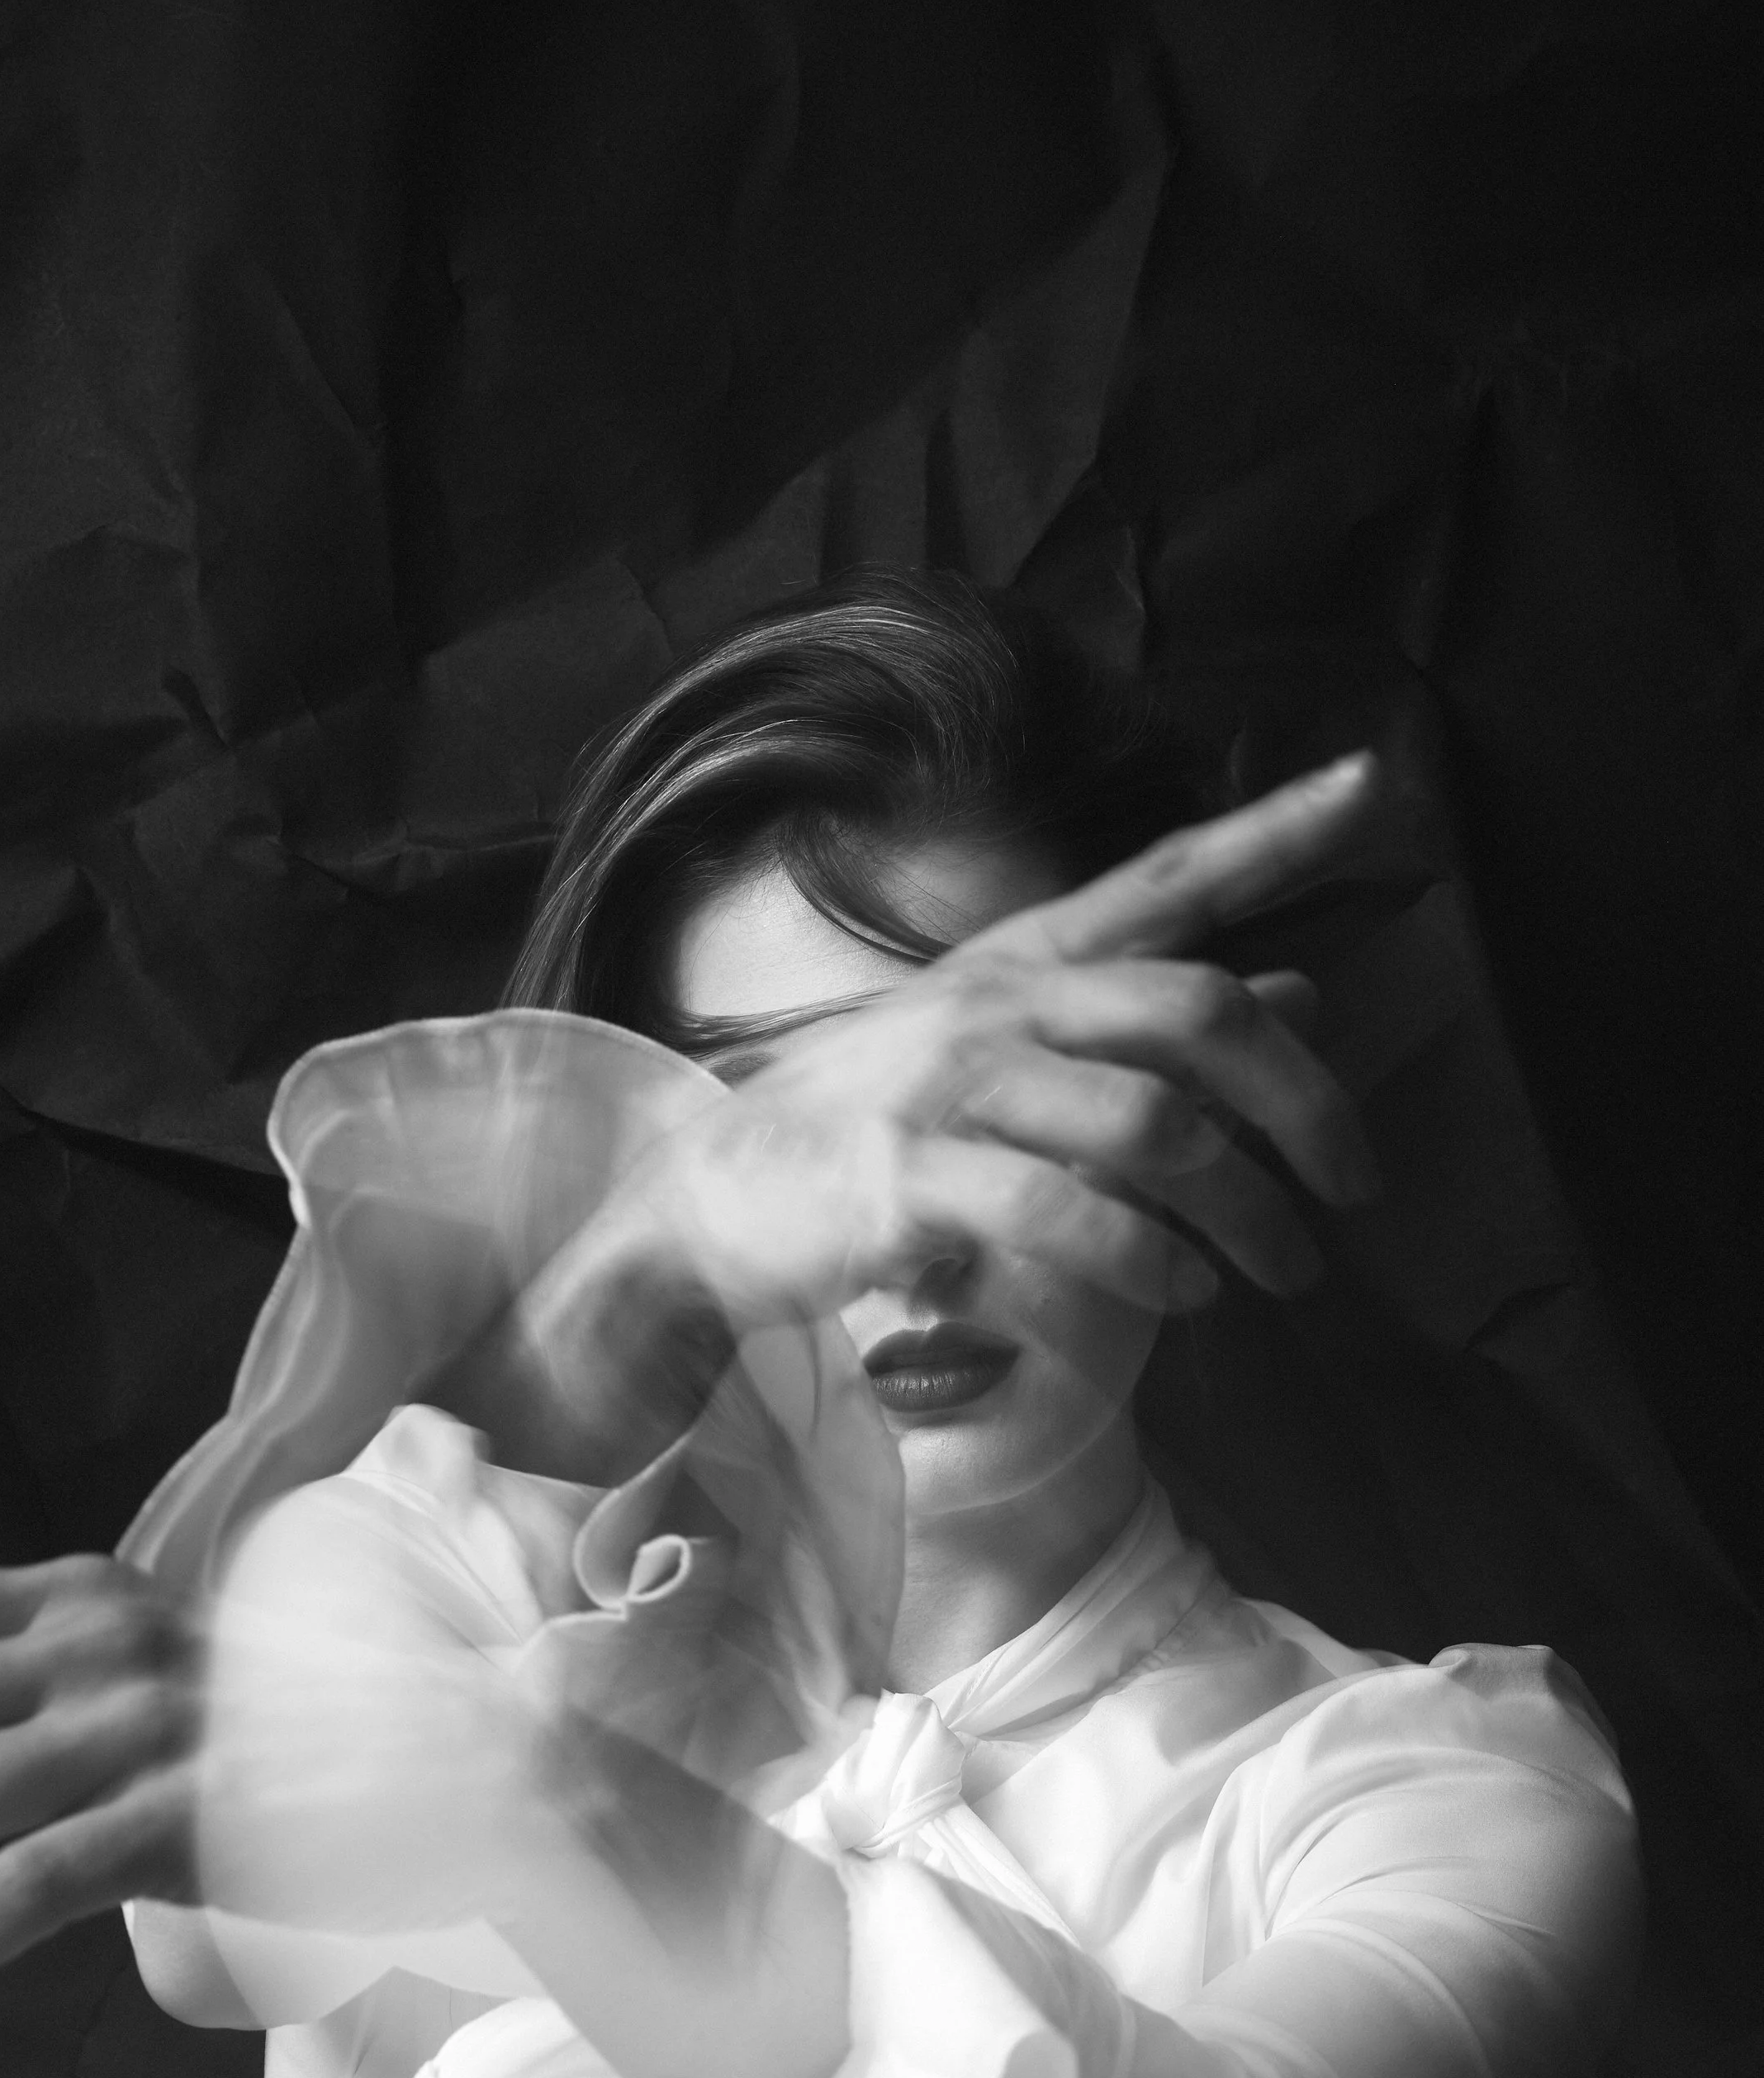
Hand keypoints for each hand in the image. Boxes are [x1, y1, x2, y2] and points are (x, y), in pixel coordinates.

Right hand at [551, 753, 1385, 1340]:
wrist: (703, 1204)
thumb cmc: (875, 1128)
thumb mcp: (1012, 1055)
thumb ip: (1150, 1029)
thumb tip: (1303, 994)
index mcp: (1023, 960)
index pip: (1166, 878)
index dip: (1273, 831)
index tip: (1373, 782)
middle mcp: (994, 1001)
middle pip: (1197, 1012)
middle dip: (1307, 1104)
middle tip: (1361, 1188)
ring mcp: (947, 1085)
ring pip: (1153, 1127)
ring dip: (1247, 1212)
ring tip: (1281, 1272)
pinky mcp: (909, 1178)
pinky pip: (1067, 1215)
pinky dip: (1150, 1262)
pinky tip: (1185, 1295)